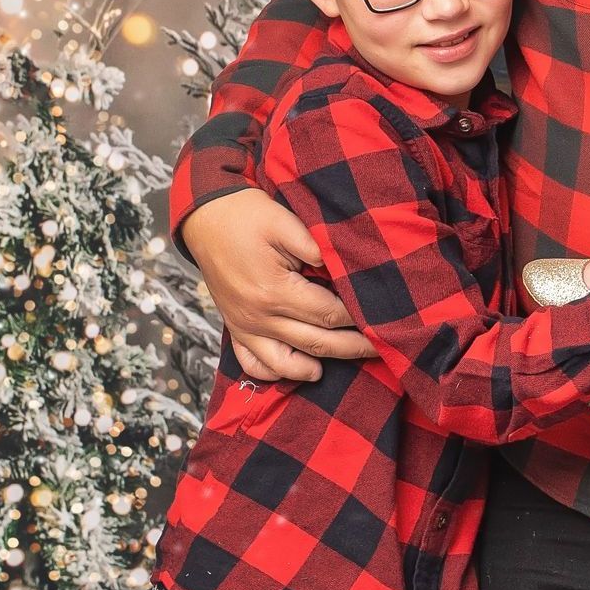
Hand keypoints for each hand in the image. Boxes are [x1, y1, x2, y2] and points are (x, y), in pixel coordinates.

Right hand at [181, 188, 374, 381]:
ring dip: (318, 368)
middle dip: (353, 347)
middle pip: (316, 343)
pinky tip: (302, 370)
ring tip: (348, 361)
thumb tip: (344, 268)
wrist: (207, 218)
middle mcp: (259, 317)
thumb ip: (316, 247)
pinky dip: (277, 373)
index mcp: (275, 291)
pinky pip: (254, 365)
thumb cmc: (249, 216)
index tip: (382, 315)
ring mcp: (244, 327)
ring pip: (286, 363)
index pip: (328, 314)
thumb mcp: (285, 222)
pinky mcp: (235, 329)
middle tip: (382, 347)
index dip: (358, 316)